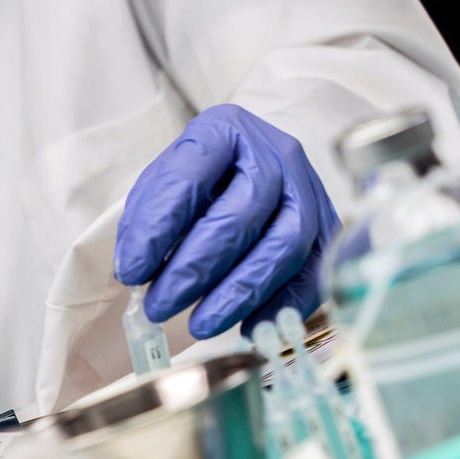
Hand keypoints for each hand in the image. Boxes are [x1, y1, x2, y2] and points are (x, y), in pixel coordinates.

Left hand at [114, 104, 338, 338]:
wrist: (253, 162)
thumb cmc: (199, 177)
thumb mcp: (164, 182)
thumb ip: (146, 219)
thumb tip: (135, 272)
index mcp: (223, 130)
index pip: (188, 178)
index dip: (157, 230)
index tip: (131, 272)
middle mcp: (275, 154)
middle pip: (238, 217)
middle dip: (193, 270)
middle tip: (159, 306)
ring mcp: (309, 190)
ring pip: (281, 247)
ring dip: (237, 294)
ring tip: (199, 324)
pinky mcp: (329, 227)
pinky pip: (313, 273)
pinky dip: (281, 305)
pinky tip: (247, 328)